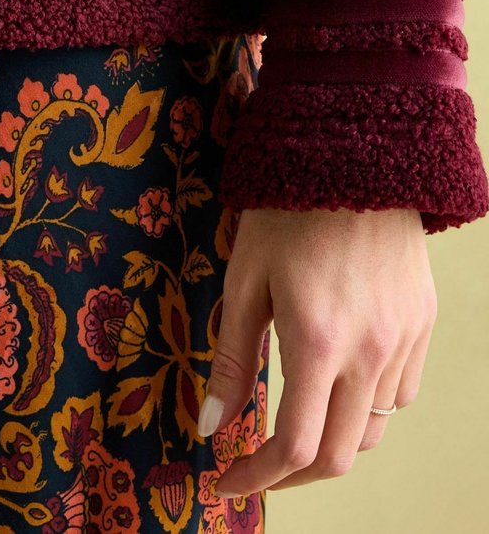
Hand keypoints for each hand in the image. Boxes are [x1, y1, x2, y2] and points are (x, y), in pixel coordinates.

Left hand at [197, 206, 436, 494]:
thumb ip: (233, 358)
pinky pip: (401, 391)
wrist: (355, 155)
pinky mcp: (423, 322)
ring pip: (373, 427)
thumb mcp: (244, 280)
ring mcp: (404, 338)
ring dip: (331, 439)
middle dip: (293, 473)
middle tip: (257, 464)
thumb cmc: (286, 212)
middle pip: (339, 453)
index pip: (295, 446)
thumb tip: (213, 425)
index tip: (228, 480)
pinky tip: (339, 382)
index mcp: (317, 340)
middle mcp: (370, 350)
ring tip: (296, 420)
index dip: (257, 477)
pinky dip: (368, 405)